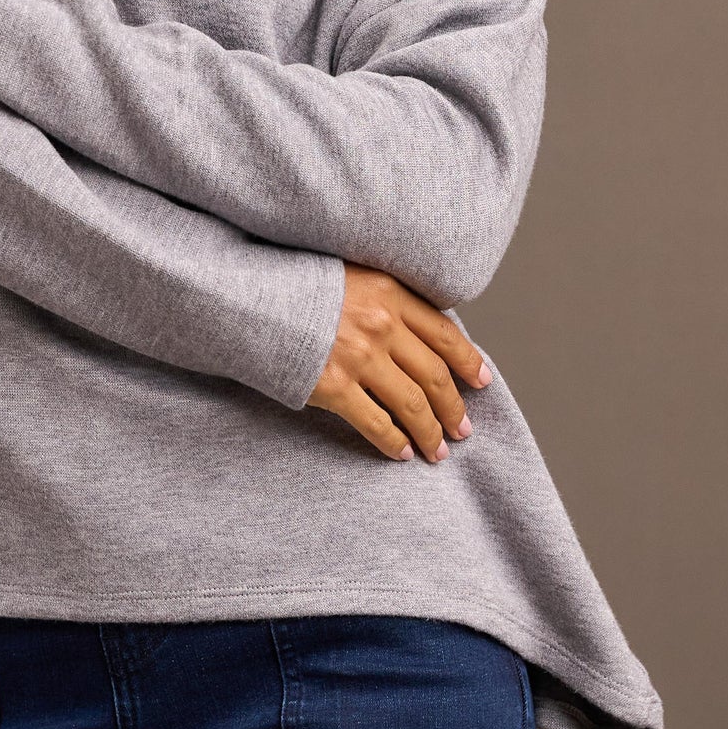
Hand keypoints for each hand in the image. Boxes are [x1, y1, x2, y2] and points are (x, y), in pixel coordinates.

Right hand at [306, 268, 491, 462]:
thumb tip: (413, 332)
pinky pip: (376, 423)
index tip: (481, 380)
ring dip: (430, 432)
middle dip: (454, 408)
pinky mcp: (333, 387)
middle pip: (434, 375)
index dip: (468, 361)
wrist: (246, 296)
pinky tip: (401, 453)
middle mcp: (381, 325)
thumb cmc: (294, 284)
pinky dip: (393, 442)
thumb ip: (383, 298)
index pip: (444, 333)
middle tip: (462, 430)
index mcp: (389, 293)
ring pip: (412, 404)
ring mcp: (358, 358)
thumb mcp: (349, 275)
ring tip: (437, 450)